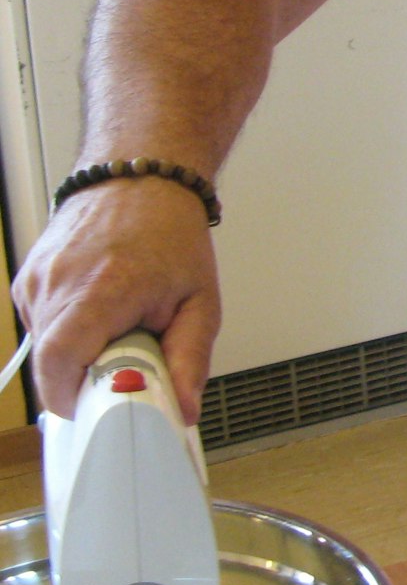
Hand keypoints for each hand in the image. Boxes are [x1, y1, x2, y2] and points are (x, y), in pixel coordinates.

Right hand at [11, 177, 221, 423]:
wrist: (142, 175)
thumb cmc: (172, 231)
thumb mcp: (200, 300)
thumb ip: (190, 359)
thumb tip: (183, 409)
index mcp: (99, 291)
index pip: (59, 369)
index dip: (78, 400)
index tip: (106, 406)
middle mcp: (57, 284)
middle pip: (50, 366)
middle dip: (86, 380)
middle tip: (124, 364)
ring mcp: (37, 279)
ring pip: (45, 348)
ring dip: (79, 352)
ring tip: (118, 322)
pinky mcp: (29, 278)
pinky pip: (42, 325)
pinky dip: (69, 330)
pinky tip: (100, 307)